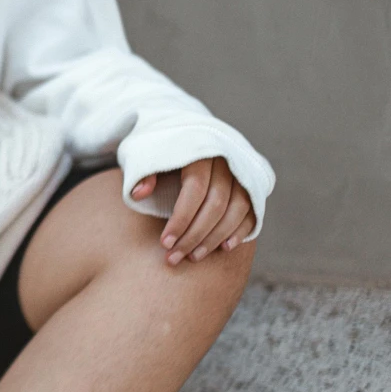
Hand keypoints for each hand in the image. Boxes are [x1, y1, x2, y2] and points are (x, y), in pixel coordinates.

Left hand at [132, 158, 254, 264]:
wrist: (187, 134)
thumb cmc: (162, 150)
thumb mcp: (146, 154)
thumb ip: (143, 172)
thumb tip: (138, 193)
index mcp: (200, 151)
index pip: (195, 189)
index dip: (181, 219)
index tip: (165, 243)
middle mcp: (225, 161)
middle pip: (216, 204)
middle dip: (195, 236)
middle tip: (174, 258)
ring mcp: (241, 172)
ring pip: (236, 210)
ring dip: (215, 238)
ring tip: (193, 257)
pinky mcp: (250, 184)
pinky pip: (251, 210)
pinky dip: (240, 230)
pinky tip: (224, 248)